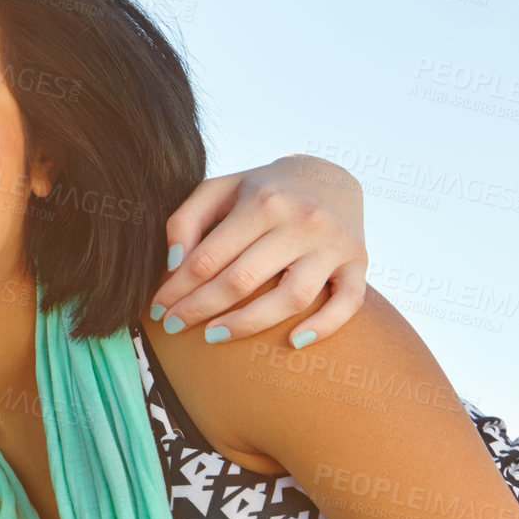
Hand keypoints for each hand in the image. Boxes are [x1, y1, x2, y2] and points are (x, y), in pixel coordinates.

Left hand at [149, 154, 367, 346]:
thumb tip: (174, 265)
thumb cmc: (261, 191)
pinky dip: (323, 327)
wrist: (328, 175)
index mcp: (263, 202)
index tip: (158, 310)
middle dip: (200, 309)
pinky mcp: (360, 261)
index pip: (209, 258)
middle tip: (174, 328)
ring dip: (248, 325)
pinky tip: (292, 342)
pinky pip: (348, 303)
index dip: (178, 289)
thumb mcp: (219, 190)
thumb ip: (186, 221)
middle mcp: (302, 221)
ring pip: (292, 298)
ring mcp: (334, 243)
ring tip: (213, 337)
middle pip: (242, 281)